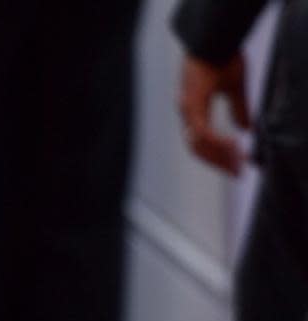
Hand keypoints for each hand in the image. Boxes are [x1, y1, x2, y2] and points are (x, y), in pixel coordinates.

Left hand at [178, 53, 250, 174]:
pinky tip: (233, 146)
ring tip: (237, 162)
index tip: (233, 166)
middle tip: (236, 172)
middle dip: (219, 162)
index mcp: (194, 110)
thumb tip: (245, 128)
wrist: (214, 37)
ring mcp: (187, 110)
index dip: (217, 156)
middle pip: (199, 150)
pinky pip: (203, 132)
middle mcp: (187, 113)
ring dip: (220, 156)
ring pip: (200, 145)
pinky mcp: (191, 105)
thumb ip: (239, 109)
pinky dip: (217, 142)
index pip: (202, 142)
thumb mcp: (234, 87)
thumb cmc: (222, 55)